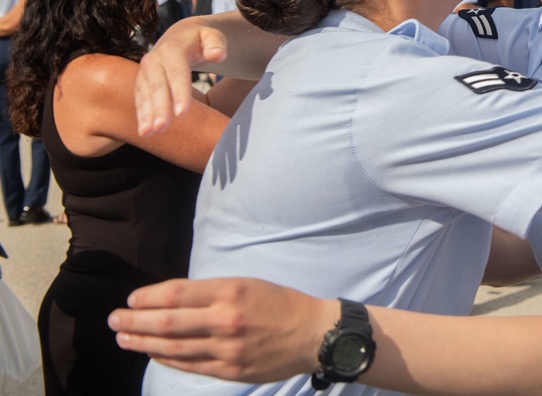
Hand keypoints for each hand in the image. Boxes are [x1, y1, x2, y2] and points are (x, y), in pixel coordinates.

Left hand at [109, 278, 334, 383]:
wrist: (313, 334)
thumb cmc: (280, 304)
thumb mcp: (248, 284)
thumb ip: (212, 292)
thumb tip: (171, 300)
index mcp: (230, 291)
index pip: (176, 294)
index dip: (148, 298)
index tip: (131, 300)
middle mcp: (225, 319)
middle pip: (167, 322)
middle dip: (134, 322)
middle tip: (113, 320)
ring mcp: (226, 348)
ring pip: (173, 347)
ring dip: (143, 343)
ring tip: (124, 338)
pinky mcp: (230, 370)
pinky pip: (189, 365)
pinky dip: (167, 359)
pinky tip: (152, 354)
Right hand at [135, 24, 227, 134]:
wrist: (181, 37)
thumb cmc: (202, 40)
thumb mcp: (213, 36)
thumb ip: (216, 44)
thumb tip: (217, 54)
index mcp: (173, 48)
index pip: (177, 72)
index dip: (179, 92)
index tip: (182, 113)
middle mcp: (155, 59)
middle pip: (158, 86)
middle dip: (159, 107)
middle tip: (162, 128)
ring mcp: (146, 71)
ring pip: (146, 94)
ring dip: (146, 114)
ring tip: (148, 133)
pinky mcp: (142, 82)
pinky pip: (140, 99)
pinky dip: (142, 115)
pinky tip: (144, 131)